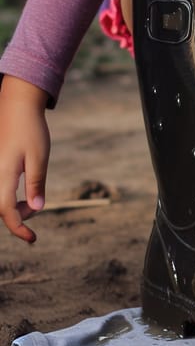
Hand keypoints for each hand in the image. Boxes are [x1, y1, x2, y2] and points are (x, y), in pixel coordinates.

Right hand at [0, 75, 49, 242]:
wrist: (17, 106)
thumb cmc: (31, 130)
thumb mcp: (39, 158)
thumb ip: (36, 184)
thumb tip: (37, 209)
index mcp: (2, 174)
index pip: (6, 211)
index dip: (18, 228)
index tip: (32, 239)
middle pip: (0, 208)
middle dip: (18, 216)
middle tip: (36, 208)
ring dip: (12, 206)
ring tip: (31, 200)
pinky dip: (7, 196)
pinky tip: (22, 193)